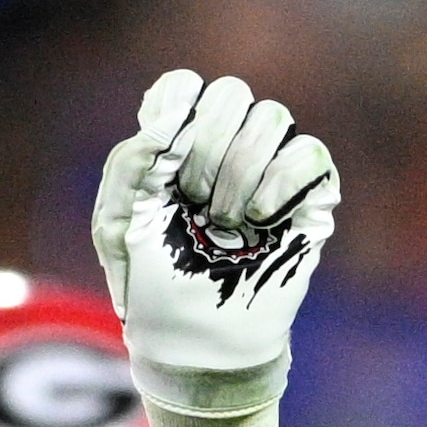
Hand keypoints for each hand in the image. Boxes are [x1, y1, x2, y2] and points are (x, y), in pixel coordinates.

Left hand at [89, 70, 340, 426]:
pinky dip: (279, 183)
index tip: (163, 157)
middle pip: (230, 93)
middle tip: (192, 199)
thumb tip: (167, 120)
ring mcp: (271, 167)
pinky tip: (259, 220)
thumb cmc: (151, 283)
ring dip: (239, 170)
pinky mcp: (309, 194)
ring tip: (222, 222)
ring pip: (271, 116)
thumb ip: (129, 164)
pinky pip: (308, 152)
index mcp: (178, 143)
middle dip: (205, 145)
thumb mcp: (116, 225)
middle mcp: (227, 145)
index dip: (175, 109)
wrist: (196, 339)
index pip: (183, 86)